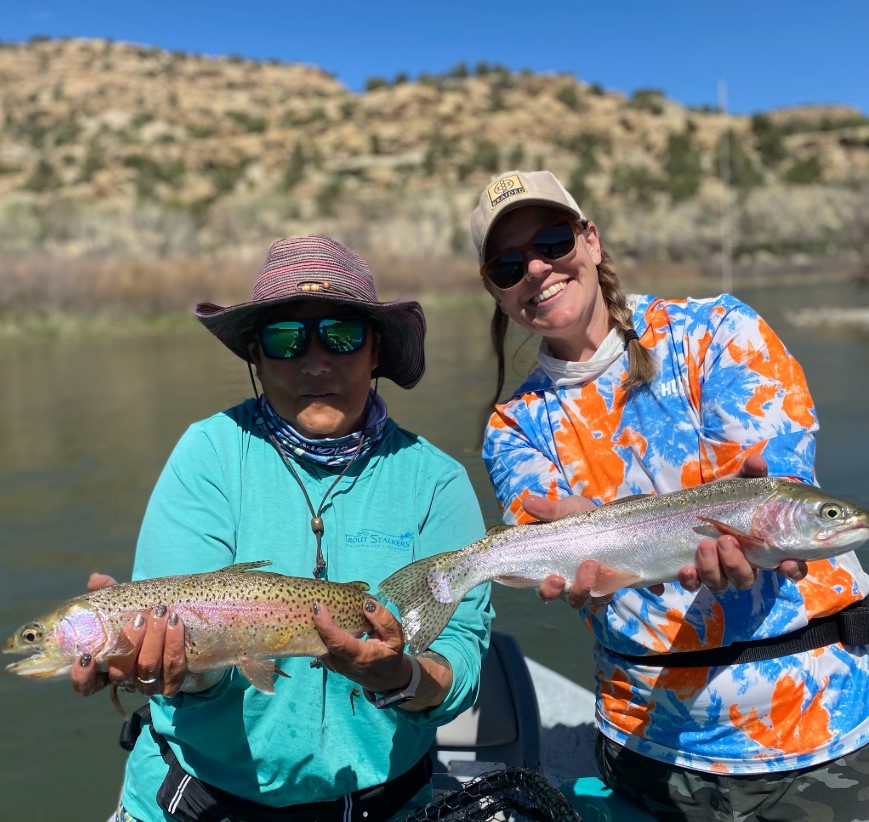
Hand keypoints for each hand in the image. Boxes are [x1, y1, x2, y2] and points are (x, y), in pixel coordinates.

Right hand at [71, 574, 188, 698]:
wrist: (187, 634)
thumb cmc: (146, 620)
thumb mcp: (127, 607)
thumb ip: (109, 595)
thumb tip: (95, 578)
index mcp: (108, 669)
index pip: (87, 685)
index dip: (82, 676)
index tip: (85, 656)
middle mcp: (126, 680)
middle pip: (121, 673)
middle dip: (130, 643)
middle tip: (140, 618)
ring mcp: (149, 684)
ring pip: (147, 668)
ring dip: (154, 639)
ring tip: (162, 613)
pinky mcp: (173, 683)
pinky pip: (173, 669)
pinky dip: (174, 645)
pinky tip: (176, 624)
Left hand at [312, 598, 409, 693]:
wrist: (385, 679)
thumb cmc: (390, 655)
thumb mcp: (396, 638)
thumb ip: (385, 620)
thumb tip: (367, 604)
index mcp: (360, 656)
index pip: (337, 642)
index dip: (325, 625)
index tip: (318, 606)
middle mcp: (342, 663)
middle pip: (322, 642)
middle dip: (315, 621)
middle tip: (314, 599)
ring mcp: (334, 664)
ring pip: (317, 643)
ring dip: (315, 625)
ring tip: (316, 605)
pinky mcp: (330, 662)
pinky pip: (320, 645)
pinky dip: (319, 631)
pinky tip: (322, 617)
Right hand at [522, 494, 605, 608]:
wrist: (612, 520)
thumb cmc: (581, 517)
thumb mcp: (565, 510)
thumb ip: (548, 510)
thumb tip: (526, 501)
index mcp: (553, 568)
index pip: (545, 589)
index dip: (547, 590)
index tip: (553, 578)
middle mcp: (569, 582)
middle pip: (566, 598)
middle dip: (569, 591)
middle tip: (569, 576)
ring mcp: (590, 585)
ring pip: (585, 599)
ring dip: (586, 587)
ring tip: (593, 564)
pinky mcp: (609, 585)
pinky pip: (608, 594)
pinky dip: (610, 586)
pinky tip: (613, 571)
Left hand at [678, 455, 807, 592]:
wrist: (686, 508)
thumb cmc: (723, 500)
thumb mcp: (736, 485)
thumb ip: (749, 475)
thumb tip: (757, 462)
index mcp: (763, 547)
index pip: (789, 566)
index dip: (793, 569)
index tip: (787, 563)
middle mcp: (743, 564)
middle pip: (747, 578)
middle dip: (737, 564)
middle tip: (726, 540)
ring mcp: (717, 572)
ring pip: (721, 584)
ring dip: (713, 568)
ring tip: (705, 544)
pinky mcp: (693, 574)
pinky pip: (694, 585)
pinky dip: (691, 580)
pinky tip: (686, 569)